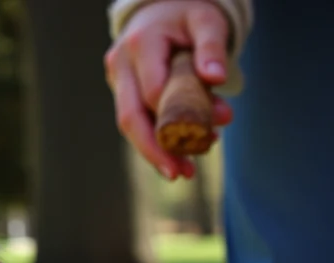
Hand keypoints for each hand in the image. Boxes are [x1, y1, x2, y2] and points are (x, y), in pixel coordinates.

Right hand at [104, 0, 232, 180]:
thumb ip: (212, 47)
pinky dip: (154, 140)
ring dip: (155, 151)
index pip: (154, 92)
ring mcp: (117, 77)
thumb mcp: (207, 22)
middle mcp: (120, 62)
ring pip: (129, 123)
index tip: (212, 134)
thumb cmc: (189, 15)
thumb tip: (217, 78)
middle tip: (182, 174)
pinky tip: (175, 158)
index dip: (179, 117)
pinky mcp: (121, 89)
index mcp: (140, 43)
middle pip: (130, 116)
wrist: (163, 9)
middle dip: (155, 149)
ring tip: (184, 172)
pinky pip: (134, 120)